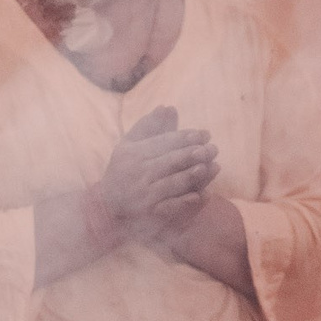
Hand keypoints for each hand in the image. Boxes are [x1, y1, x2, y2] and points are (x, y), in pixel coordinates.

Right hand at [95, 105, 217, 239]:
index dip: (185, 138)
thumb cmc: (123, 170)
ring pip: (171, 183)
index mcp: (133, 153)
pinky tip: (201, 195)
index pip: (163, 143)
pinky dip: (185, 202)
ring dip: (191, 176)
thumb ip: (149, 126)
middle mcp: (137, 173)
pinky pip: (169, 207)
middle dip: (192, 154)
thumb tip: (168, 107)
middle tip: (212, 148)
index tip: (204, 134)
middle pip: (169, 161)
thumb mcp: (130, 145)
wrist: (108, 205)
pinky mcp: (149, 213)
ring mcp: (143, 194)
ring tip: (210, 166)